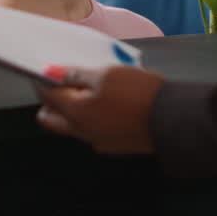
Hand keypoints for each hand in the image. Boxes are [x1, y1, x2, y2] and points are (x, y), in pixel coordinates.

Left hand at [35, 65, 162, 153]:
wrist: (174, 119)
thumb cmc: (141, 94)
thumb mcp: (106, 74)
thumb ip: (76, 74)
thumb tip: (54, 73)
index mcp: (76, 114)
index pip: (46, 97)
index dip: (42, 80)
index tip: (44, 70)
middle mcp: (83, 132)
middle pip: (51, 118)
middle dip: (50, 100)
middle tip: (59, 82)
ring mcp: (99, 141)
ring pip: (71, 126)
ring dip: (71, 109)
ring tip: (85, 88)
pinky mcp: (115, 144)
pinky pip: (92, 130)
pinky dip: (90, 116)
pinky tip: (104, 101)